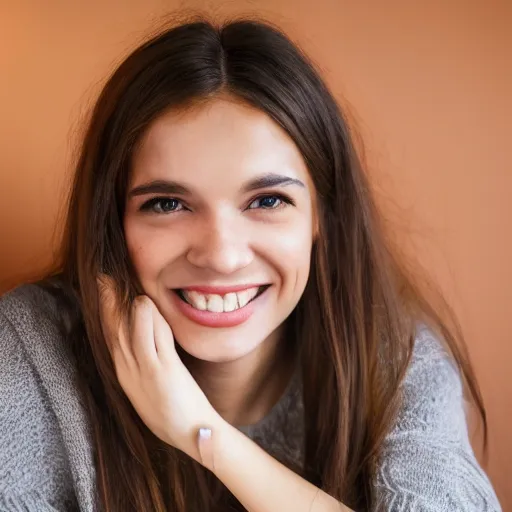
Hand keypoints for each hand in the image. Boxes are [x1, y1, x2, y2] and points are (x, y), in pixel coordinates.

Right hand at [97, 275, 221, 463]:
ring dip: (132, 306)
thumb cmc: (173, 409)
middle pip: (112, 328)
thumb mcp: (148, 387)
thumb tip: (143, 337)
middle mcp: (128, 370)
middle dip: (108, 301)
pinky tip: (146, 304)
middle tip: (105, 276)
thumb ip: (143, 361)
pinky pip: (150, 338)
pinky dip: (147, 318)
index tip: (103, 290)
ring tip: (137, 292)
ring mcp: (143, 370)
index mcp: (124, 373)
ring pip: (128, 329)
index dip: (105, 311)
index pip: (109, 336)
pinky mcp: (161, 370)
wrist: (191, 433)